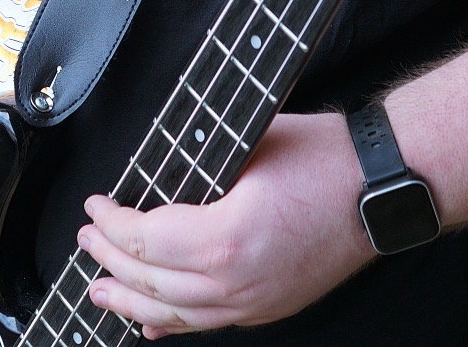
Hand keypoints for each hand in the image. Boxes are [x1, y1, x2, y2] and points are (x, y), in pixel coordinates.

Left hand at [76, 111, 372, 338]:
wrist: (381, 186)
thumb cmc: (323, 156)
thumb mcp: (249, 143)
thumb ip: (200, 166)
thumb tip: (157, 174)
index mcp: (225, 237)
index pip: (146, 239)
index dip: (112, 223)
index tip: (94, 206)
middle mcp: (236, 282)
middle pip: (152, 283)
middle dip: (110, 260)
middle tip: (86, 241)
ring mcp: (254, 303)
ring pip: (175, 314)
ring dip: (130, 302)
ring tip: (100, 291)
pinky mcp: (268, 308)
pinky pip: (207, 323)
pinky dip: (172, 323)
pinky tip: (151, 325)